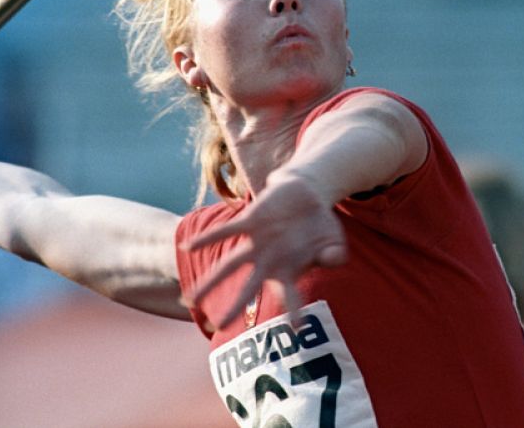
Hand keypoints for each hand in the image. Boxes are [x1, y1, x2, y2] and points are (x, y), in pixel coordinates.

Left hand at [182, 175, 346, 328]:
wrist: (306, 192)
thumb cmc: (319, 224)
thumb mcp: (333, 240)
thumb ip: (334, 253)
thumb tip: (334, 259)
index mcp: (288, 269)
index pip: (292, 296)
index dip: (295, 312)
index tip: (296, 330)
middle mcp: (268, 261)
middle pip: (248, 288)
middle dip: (234, 306)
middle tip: (219, 325)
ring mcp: (256, 243)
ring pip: (230, 266)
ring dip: (211, 281)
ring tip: (190, 297)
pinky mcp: (250, 221)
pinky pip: (226, 231)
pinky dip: (208, 239)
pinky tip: (188, 246)